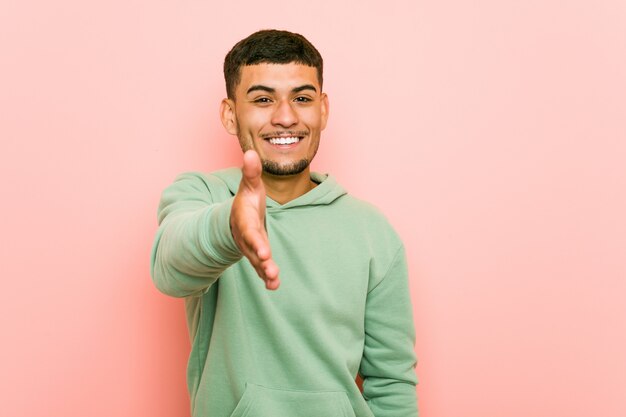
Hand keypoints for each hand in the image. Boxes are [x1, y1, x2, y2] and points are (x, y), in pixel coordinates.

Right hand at [230, 150, 279, 289]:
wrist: (236, 218)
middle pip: (253, 250)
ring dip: (265, 272)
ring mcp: (250, 248)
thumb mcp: (249, 186)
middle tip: (270, 269)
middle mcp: (245, 237)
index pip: (251, 232)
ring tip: (274, 281)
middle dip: (262, 260)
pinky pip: (261, 268)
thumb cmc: (246, 201)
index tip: (265, 251)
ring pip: (257, 262)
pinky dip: (267, 277)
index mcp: (244, 220)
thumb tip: (250, 152)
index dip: (257, 242)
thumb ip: (250, 172)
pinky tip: (275, 285)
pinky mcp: (257, 255)